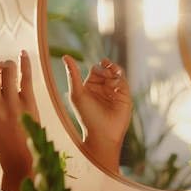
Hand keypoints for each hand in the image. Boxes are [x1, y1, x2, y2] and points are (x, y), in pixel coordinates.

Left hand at [62, 55, 131, 171]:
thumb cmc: (86, 116)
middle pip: (108, 69)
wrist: (102, 134)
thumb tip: (66, 56)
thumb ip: (73, 75)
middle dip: (108, 68)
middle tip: (107, 72)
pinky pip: (124, 83)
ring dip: (116, 72)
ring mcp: (114, 92)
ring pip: (118, 74)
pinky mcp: (124, 97)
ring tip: (112, 77)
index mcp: (90, 86)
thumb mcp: (77, 94)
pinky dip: (120, 82)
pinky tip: (116, 87)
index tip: (100, 72)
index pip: (96, 68)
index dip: (99, 68)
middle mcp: (102, 87)